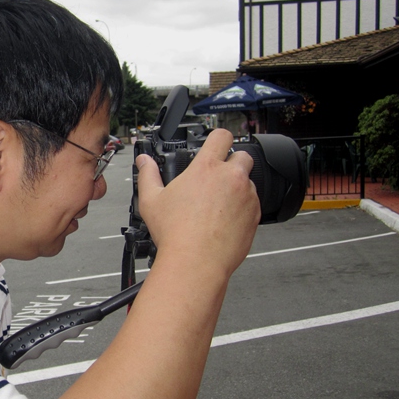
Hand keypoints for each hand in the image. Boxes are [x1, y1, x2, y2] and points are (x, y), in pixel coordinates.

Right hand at [135, 129, 260, 277]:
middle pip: (242, 155)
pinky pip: (253, 204)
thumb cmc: (175, 234)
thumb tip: (144, 162)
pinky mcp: (254, 215)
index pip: (221, 136)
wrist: (196, 262)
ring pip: (248, 182)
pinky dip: (243, 208)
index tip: (215, 144)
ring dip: (237, 188)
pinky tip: (225, 220)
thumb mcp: (151, 200)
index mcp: (206, 168)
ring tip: (218, 206)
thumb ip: (148, 174)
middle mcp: (230, 177)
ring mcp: (246, 196)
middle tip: (217, 179)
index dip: (218, 138)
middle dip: (232, 163)